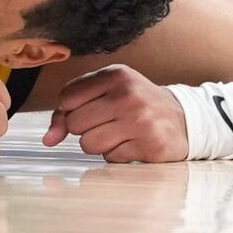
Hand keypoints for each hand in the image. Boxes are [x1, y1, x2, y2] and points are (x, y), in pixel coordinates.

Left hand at [42, 64, 188, 162]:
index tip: (88, 109)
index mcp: (115, 75)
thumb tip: (48, 140)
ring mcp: (140, 121)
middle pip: (74, 124)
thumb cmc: (134, 104)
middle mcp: (128, 95)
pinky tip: (133, 143)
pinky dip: (117, 154)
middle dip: (84, 129)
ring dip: (99, 144)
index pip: (66, 97)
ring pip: (88, 144)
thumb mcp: (106, 93)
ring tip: (119, 133)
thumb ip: (69, 110)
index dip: (70, 109)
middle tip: (107, 123)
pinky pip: (110, 158)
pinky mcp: (150, 145)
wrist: (184, 119)